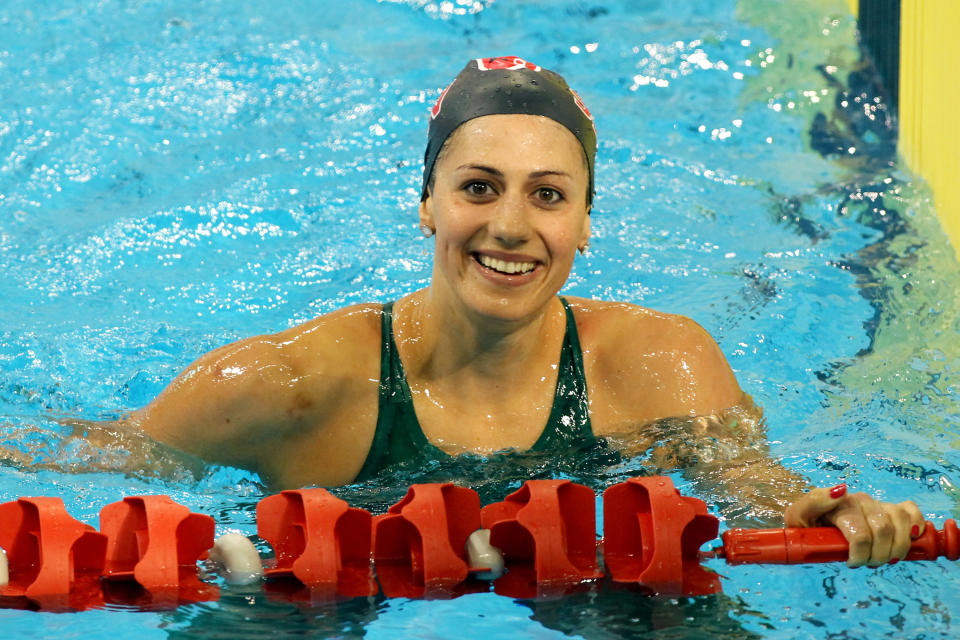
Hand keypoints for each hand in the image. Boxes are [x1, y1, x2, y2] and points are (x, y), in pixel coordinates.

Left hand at [784, 484, 925, 567]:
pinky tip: (908, 538)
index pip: (860, 533)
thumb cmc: (805, 524)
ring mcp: (876, 503)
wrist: (813, 523)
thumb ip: (813, 502)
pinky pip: (910, 511)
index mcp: (838, 504)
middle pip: (882, 530)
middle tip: (866, 563)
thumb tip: (841, 490)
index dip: (860, 554)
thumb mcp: (797, 517)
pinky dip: (915, 526)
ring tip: (884, 557)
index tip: (851, 563)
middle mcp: (860, 501)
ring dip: (897, 547)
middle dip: (877, 555)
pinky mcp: (889, 508)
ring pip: (900, 522)